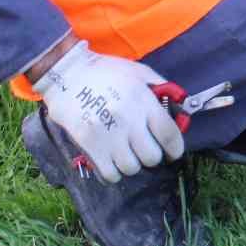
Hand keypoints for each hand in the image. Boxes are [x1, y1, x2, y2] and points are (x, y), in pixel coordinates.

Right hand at [31, 39, 184, 182]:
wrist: (66, 74)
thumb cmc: (105, 71)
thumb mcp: (139, 72)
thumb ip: (160, 88)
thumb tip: (178, 105)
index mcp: (143, 101)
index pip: (169, 135)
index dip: (176, 149)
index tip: (173, 152)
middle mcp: (128, 120)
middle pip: (152, 157)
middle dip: (153, 155)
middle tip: (146, 149)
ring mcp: (108, 135)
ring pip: (131, 168)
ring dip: (133, 164)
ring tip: (127, 153)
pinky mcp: (89, 145)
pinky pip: (109, 174)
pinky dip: (114, 173)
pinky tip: (113, 162)